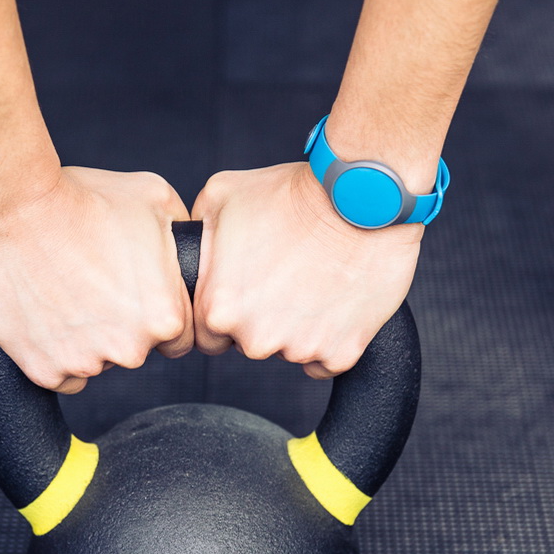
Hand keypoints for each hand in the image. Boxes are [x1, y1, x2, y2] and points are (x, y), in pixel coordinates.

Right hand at [0, 166, 192, 393]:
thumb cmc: (82, 199)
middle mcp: (130, 350)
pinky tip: (47, 313)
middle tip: (96, 283)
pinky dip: (54, 351)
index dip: (157, 312)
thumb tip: (188, 252)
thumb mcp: (155, 199)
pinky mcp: (44, 370)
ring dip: (87, 337)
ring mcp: (85, 363)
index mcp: (166, 317)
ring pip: (97, 362)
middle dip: (123, 324)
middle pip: (136, 350)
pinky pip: (61, 373)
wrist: (11, 208)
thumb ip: (182, 238)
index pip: (178, 337)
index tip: (136, 292)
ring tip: (65, 290)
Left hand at [191, 162, 421, 378]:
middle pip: (250, 343)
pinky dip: (331, 336)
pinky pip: (326, 359)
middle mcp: (255, 338)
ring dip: (298, 325)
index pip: (209, 334)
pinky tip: (334, 299)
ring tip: (314, 279)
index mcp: (219, 309)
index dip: (227, 310)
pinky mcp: (341, 353)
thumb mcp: (222, 194)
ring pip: (289, 350)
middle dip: (262, 317)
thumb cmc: (295, 194)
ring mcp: (300, 349)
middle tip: (284, 277)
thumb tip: (191, 244)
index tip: (246, 289)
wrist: (362, 199)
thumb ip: (199, 232)